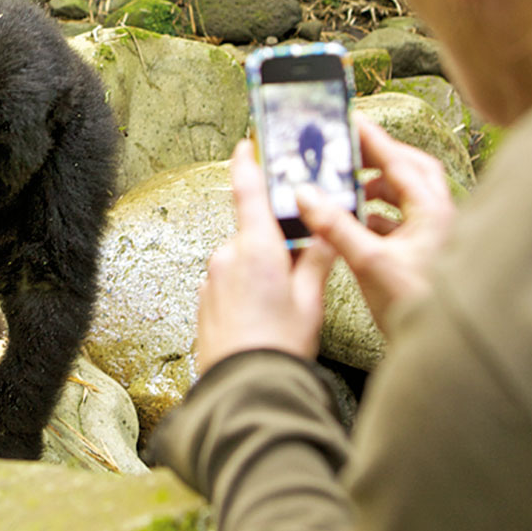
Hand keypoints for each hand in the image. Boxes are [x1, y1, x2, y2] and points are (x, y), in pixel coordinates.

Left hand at [194, 140, 336, 374]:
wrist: (243, 387)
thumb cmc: (279, 345)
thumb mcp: (310, 299)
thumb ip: (317, 259)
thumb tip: (327, 230)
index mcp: (256, 246)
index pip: (247, 189)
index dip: (246, 162)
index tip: (246, 144)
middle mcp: (228, 255)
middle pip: (254, 232)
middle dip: (276, 243)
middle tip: (299, 271)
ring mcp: (212, 277)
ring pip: (243, 260)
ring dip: (262, 270)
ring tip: (281, 306)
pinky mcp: (204, 298)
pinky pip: (229, 281)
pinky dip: (246, 290)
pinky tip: (262, 317)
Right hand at [295, 119, 453, 333]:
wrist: (438, 348)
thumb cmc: (414, 306)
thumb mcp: (368, 262)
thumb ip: (335, 226)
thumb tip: (307, 195)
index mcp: (433, 211)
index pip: (400, 161)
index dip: (373, 140)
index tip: (350, 121)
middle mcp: (439, 218)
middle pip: (410, 172)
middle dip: (379, 160)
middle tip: (348, 154)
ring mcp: (435, 236)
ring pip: (406, 198)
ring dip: (377, 190)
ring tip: (348, 190)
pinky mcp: (426, 255)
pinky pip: (401, 222)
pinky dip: (378, 216)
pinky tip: (356, 224)